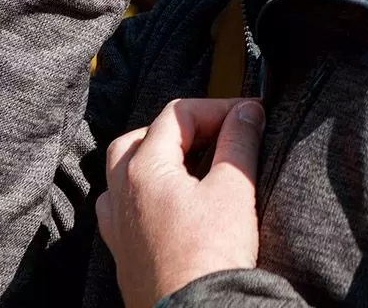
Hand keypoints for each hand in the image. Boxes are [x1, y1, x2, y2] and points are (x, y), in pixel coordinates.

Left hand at [96, 98, 264, 307]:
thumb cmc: (210, 256)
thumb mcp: (234, 188)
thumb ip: (239, 141)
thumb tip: (247, 112)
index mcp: (144, 169)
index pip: (178, 115)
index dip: (217, 108)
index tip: (248, 115)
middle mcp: (122, 195)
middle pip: (141, 139)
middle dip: (180, 130)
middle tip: (217, 135)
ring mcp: (119, 229)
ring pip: (123, 176)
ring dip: (155, 163)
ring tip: (189, 167)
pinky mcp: (125, 259)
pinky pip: (123, 213)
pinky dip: (144, 199)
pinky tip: (168, 208)